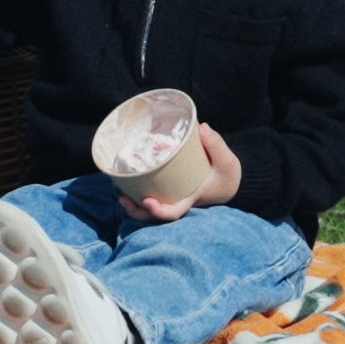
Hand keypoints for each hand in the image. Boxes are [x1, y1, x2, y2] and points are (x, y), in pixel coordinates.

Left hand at [126, 122, 241, 221]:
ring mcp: (170, 196)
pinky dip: (134, 190)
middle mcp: (177, 201)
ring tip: (116, 186)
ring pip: (146, 209)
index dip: (159, 210)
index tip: (147, 201)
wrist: (227, 182)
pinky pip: (148, 193)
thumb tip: (202, 128)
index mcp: (190, 199)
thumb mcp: (227, 161)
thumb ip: (216, 145)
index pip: (174, 212)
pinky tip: (123, 177)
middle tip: (121, 196)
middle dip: (135, 210)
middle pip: (152, 216)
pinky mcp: (166, 189)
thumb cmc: (226, 175)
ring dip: (130, 202)